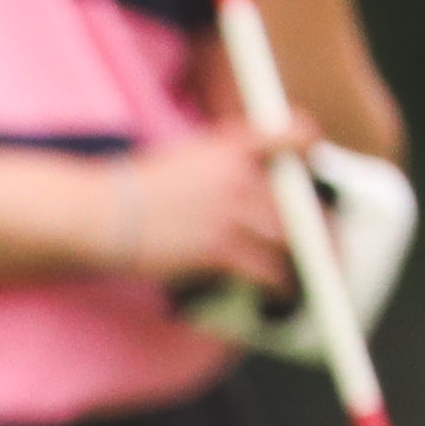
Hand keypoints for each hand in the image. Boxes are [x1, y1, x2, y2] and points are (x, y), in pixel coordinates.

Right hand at [93, 128, 299, 290]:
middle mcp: (237, 176)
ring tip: (308, 270)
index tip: (313, 155)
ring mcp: (229, 212)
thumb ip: (215, 163)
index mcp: (228, 147)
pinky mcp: (218, 248)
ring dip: (303, 256)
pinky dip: (279, 282)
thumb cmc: (126, 191)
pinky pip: (265, 268)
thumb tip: (239, 183)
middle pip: (296, 198)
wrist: (97, 214)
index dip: (308, 142)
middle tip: (327, 238)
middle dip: (315, 222)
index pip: (288, 133)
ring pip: (288, 235)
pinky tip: (281, 291)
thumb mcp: (178, 159)